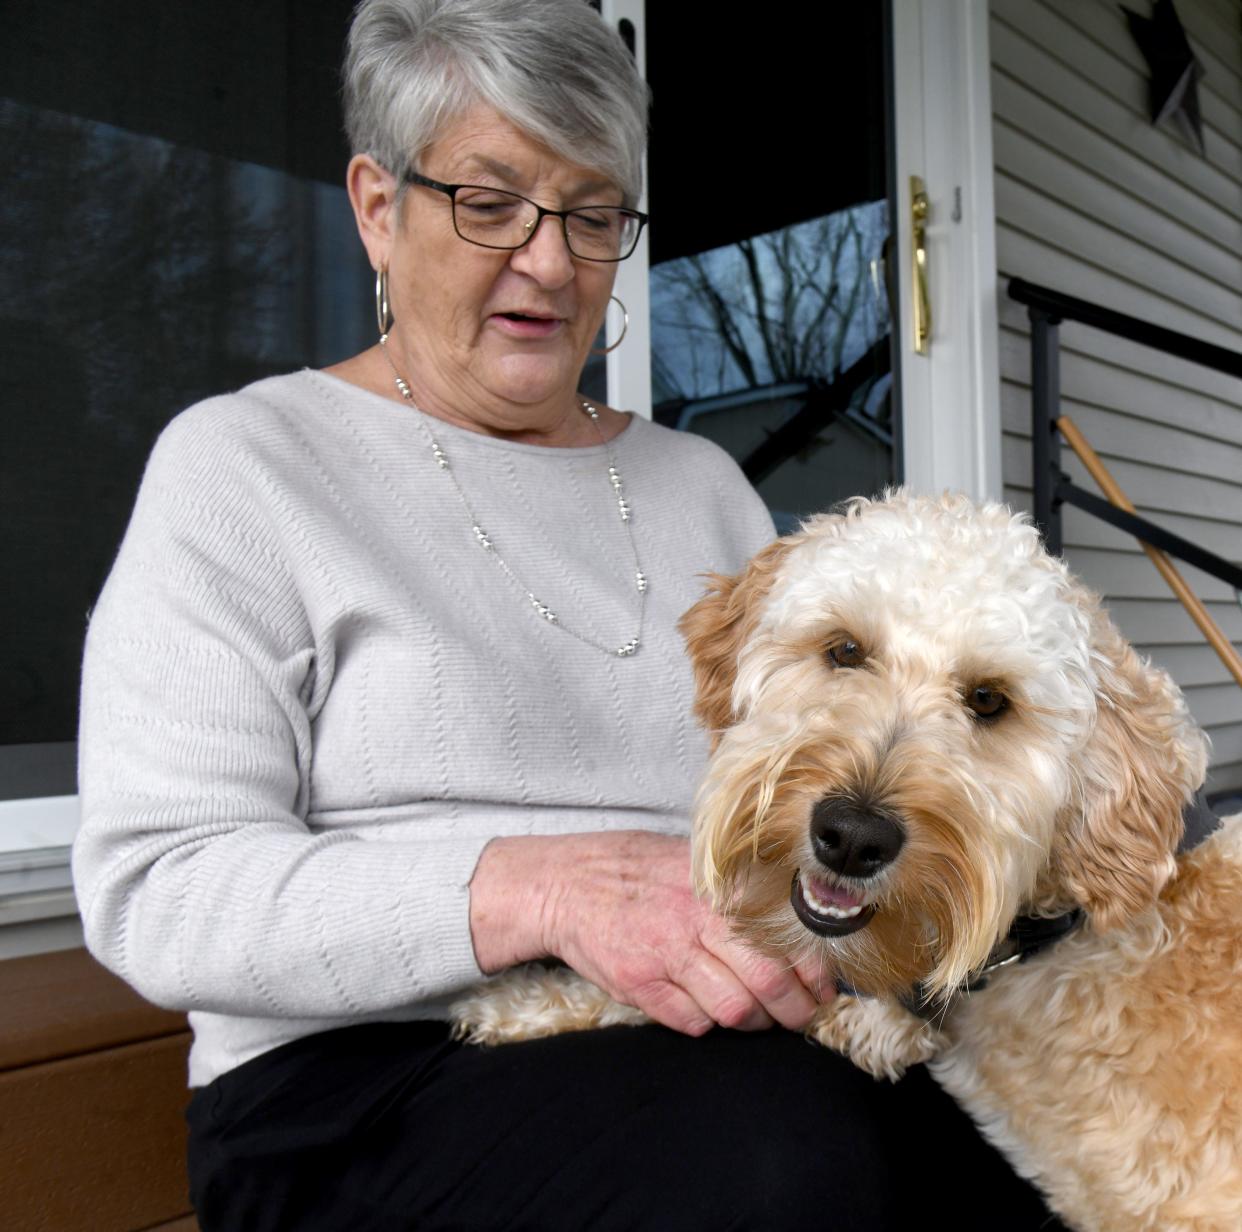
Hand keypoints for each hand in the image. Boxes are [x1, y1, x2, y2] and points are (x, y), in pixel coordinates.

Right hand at [469, 830, 834, 1035]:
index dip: (814, 975)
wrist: (568, 883)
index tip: (822, 988)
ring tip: (754, 1013)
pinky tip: (704, 1006)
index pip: (787, 941)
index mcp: (718, 889)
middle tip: (799, 1015)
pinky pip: (691, 1022)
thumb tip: (800, 925)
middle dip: (794, 1011)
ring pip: (734, 1011)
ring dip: (753, 1021)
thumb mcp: (695, 866)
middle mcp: (696, 920)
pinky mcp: (640, 984)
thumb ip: (740, 893)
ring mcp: (666, 955)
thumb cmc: (640, 873)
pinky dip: (706, 1023)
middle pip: (768, 984)